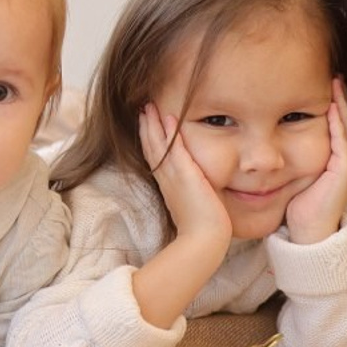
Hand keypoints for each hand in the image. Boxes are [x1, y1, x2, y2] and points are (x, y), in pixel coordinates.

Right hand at [139, 105, 230, 249]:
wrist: (204, 240)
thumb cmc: (202, 228)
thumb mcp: (191, 206)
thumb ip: (190, 194)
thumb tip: (197, 190)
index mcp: (167, 186)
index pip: (154, 157)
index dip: (149, 140)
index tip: (146, 124)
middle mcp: (166, 179)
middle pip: (150, 147)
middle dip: (146, 127)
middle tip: (142, 109)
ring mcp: (174, 176)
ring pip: (158, 144)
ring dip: (153, 124)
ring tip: (148, 107)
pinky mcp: (186, 174)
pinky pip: (175, 148)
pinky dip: (170, 132)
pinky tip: (169, 117)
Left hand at [284, 78, 346, 243]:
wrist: (307, 232)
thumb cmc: (296, 204)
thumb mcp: (292, 172)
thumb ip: (287, 153)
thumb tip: (265, 138)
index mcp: (333, 155)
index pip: (335, 120)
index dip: (331, 100)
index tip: (322, 77)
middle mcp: (345, 157)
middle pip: (344, 118)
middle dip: (340, 95)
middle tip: (332, 70)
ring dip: (343, 103)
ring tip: (336, 80)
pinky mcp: (345, 171)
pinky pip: (344, 141)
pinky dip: (339, 123)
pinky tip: (332, 107)